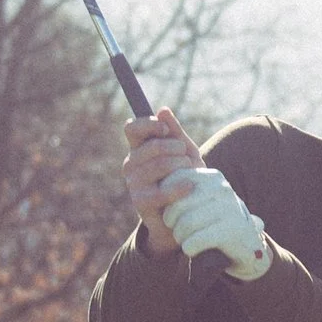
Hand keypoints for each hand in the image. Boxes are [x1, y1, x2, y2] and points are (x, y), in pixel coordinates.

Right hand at [126, 107, 204, 250]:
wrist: (186, 211)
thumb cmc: (184, 176)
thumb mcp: (184, 152)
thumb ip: (174, 132)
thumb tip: (163, 110)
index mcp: (138, 148)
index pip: (132, 128)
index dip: (148, 125)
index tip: (166, 130)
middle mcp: (131, 164)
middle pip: (152, 146)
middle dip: (176, 149)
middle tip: (187, 157)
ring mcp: (133, 184)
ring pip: (158, 166)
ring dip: (181, 166)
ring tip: (190, 172)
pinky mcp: (141, 202)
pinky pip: (160, 191)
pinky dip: (179, 187)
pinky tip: (190, 185)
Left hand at [159, 160, 271, 279]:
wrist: (247, 245)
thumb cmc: (215, 222)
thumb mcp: (201, 200)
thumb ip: (181, 190)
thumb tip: (154, 188)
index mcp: (212, 177)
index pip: (174, 182)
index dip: (166, 201)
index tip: (171, 215)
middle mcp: (222, 189)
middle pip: (178, 205)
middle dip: (171, 223)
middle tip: (177, 232)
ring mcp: (229, 209)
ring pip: (186, 224)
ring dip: (180, 237)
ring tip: (185, 241)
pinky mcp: (232, 231)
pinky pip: (196, 240)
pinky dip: (189, 248)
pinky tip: (193, 249)